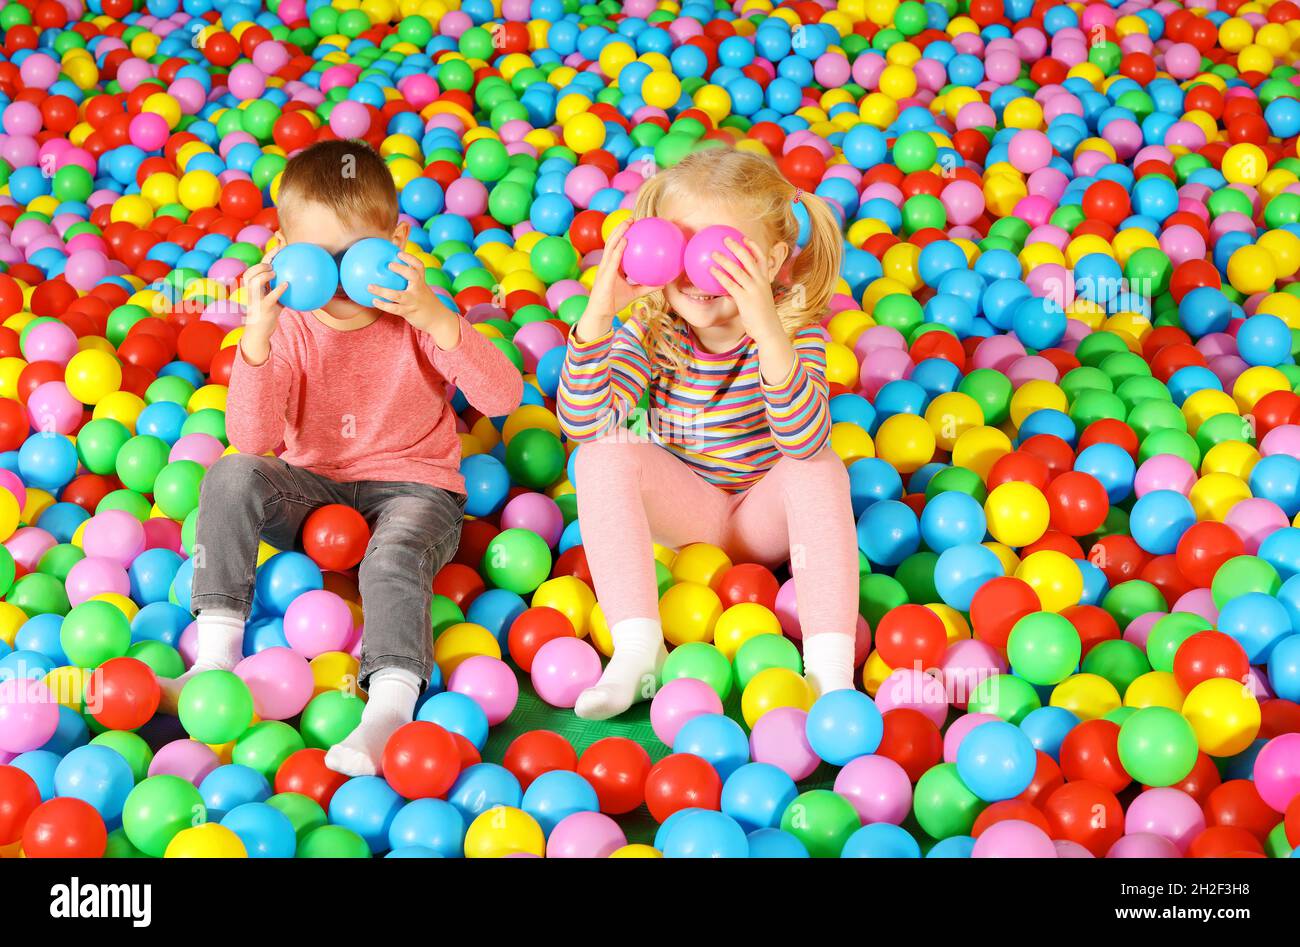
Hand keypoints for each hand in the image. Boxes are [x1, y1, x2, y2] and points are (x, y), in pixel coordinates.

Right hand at [240, 239, 287, 365]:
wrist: (258, 332)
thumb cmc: (268, 313)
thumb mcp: (274, 298)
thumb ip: (281, 287)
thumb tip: (300, 279)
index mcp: (254, 285)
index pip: (259, 266)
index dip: (269, 253)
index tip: (280, 243)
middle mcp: (251, 290)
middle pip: (251, 271)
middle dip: (262, 263)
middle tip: (274, 262)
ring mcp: (255, 299)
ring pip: (254, 281)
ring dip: (264, 274)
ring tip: (274, 272)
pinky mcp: (262, 308)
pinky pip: (269, 296)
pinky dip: (278, 289)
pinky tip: (287, 285)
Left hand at [369, 251, 460, 346]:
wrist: (438, 320)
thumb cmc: (425, 302)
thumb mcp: (422, 289)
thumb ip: (411, 280)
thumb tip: (395, 267)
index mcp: (422, 282)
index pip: (419, 266)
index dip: (410, 258)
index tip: (399, 253)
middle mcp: (418, 289)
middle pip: (412, 276)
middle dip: (401, 269)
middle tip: (389, 265)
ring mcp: (414, 301)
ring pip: (397, 295)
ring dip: (382, 291)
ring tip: (370, 287)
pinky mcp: (409, 312)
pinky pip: (394, 308)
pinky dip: (383, 305)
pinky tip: (374, 301)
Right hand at [576, 219, 654, 341]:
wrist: (601, 313)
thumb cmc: (615, 302)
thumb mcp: (635, 293)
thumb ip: (647, 286)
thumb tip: (664, 283)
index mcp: (612, 266)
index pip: (617, 247)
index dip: (623, 235)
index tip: (634, 226)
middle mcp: (606, 264)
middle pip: (612, 241)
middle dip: (620, 228)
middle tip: (632, 218)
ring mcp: (604, 268)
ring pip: (610, 245)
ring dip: (618, 232)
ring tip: (627, 222)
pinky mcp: (604, 274)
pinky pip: (612, 259)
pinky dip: (618, 248)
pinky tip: (625, 240)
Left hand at [709, 237, 782, 342]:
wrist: (769, 329)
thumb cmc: (762, 316)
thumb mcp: (760, 299)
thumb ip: (751, 291)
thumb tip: (735, 287)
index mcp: (766, 280)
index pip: (762, 258)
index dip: (753, 247)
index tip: (744, 239)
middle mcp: (760, 282)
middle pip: (749, 259)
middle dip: (737, 247)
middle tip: (726, 239)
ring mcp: (753, 289)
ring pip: (737, 269)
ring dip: (724, 259)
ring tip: (713, 253)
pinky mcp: (744, 299)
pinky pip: (730, 284)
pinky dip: (720, 275)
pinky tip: (711, 270)